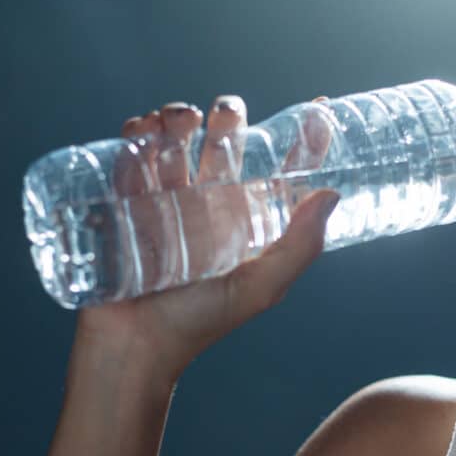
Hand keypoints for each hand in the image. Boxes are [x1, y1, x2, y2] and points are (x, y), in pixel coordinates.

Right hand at [75, 94, 337, 380]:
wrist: (132, 346)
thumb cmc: (198, 323)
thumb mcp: (260, 288)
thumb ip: (300, 247)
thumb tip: (331, 194)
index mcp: (245, 221)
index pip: (279, 171)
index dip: (302, 139)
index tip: (317, 108)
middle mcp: (208, 205)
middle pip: (223, 143)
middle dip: (227, 116)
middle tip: (225, 115)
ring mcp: (164, 200)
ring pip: (175, 140)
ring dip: (178, 116)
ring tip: (179, 122)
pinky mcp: (124, 202)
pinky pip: (130, 155)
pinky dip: (135, 136)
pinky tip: (140, 136)